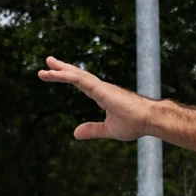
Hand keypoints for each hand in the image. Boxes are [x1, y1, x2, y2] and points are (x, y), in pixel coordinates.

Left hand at [38, 56, 153, 140]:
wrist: (149, 120)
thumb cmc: (135, 124)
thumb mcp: (109, 129)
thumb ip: (92, 129)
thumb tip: (75, 133)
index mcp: (104, 96)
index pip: (84, 84)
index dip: (71, 78)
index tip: (58, 75)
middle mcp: (101, 88)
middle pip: (79, 75)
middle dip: (63, 68)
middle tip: (49, 62)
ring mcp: (101, 87)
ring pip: (77, 75)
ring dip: (60, 70)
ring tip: (46, 65)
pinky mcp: (99, 88)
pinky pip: (78, 79)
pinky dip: (64, 75)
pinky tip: (53, 73)